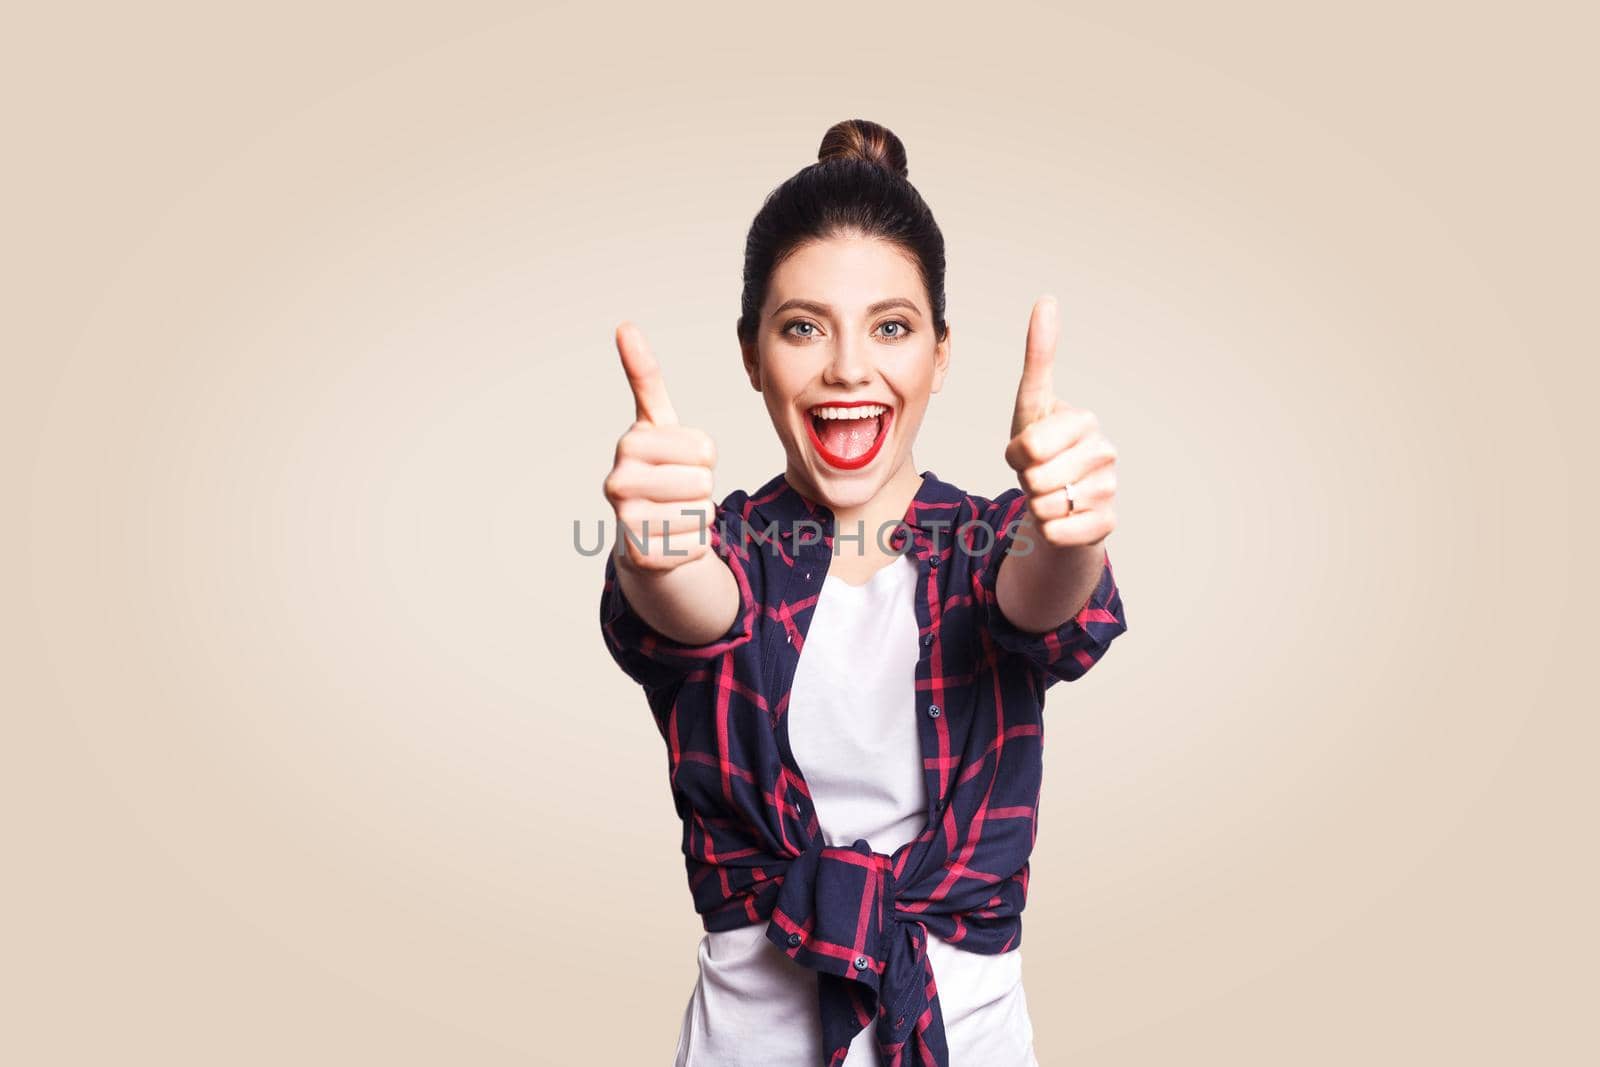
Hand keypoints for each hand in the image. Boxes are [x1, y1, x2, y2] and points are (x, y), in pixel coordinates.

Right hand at [603, 322, 718, 571]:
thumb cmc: (658, 469)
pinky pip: (697, 544)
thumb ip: (643, 377)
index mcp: (629, 444)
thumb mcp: (656, 423)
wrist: (643, 531)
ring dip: (699, 514)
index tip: (682, 457)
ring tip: (674, 511)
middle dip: (702, 486)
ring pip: (702, 513)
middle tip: (678, 488)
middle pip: (703, 481)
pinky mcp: (641, 557)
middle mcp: (617, 482)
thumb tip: (624, 324)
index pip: (705, 448)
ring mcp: (626, 521)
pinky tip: (671, 537)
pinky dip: (694, 543)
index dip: (705, 455)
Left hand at [1003, 296, 1117, 547]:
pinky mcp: (1107, 522)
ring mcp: (1109, 487)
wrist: (1060, 498)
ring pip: (1045, 507)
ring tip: (1050, 493)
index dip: (1016, 454)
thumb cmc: (1041, 448)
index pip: (1028, 446)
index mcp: (1083, 420)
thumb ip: (1039, 356)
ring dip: (1035, 506)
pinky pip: (1058, 533)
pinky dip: (1049, 531)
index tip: (1028, 449)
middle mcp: (1104, 451)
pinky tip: (1062, 517)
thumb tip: (1047, 300)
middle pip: (1035, 479)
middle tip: (1038, 474)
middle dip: (1025, 481)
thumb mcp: (1031, 404)